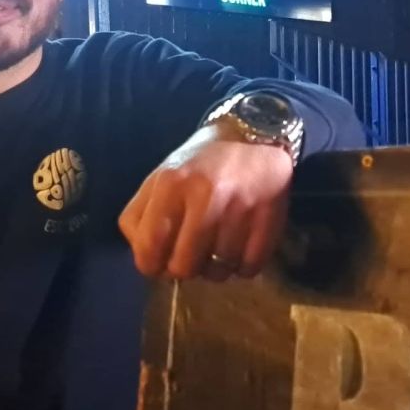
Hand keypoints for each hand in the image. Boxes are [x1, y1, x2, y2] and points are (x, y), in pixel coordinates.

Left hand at [119, 121, 292, 280]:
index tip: (161, 260)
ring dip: (216, 267)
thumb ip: (140, 218)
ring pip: (218, 271)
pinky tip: (240, 246)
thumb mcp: (159, 180)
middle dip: (185, 267)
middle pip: (184, 266)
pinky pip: (249, 267)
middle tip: (193, 253)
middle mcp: (205, 195)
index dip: (152, 264)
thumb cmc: (199, 165)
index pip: (149, 248)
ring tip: (218, 245)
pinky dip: (243, 266)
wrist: (254, 138)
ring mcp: (240, 208)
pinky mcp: (269, 219)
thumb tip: (145, 259)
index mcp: (171, 184)